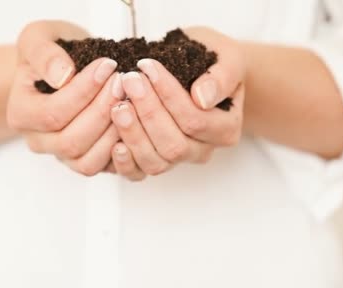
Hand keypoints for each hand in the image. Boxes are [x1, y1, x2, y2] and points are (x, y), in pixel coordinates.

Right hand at [7, 20, 123, 175]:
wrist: (61, 67)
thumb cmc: (50, 53)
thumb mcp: (38, 38)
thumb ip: (44, 54)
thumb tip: (62, 76)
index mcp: (20, 113)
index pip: (52, 113)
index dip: (84, 91)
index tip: (108, 65)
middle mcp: (37, 140)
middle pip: (71, 140)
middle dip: (102, 110)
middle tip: (122, 82)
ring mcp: (60, 156)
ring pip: (86, 160)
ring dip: (113, 131)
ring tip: (129, 100)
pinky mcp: (82, 161)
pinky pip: (101, 167)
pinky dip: (120, 149)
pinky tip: (132, 120)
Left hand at [109, 26, 245, 178]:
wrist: (202, 72)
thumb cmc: (214, 63)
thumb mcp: (228, 59)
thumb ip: (222, 77)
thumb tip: (203, 97)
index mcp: (225, 128)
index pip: (196, 120)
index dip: (169, 95)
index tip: (147, 67)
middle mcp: (203, 150)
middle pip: (174, 144)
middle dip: (148, 112)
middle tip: (129, 81)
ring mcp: (178, 160)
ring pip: (155, 161)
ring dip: (133, 134)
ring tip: (117, 105)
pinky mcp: (155, 162)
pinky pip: (138, 173)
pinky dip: (125, 162)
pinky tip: (114, 142)